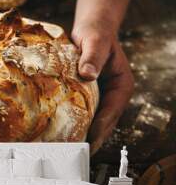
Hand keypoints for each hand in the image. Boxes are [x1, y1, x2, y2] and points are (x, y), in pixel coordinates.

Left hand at [72, 24, 133, 154]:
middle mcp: (113, 96)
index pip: (112, 111)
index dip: (101, 126)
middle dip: (92, 138)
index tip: (90, 139)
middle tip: (76, 153)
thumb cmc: (95, 35)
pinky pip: (84, 115)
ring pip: (94, 122)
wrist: (90, 31)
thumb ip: (92, 56)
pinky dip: (76, 125)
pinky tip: (63, 134)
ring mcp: (101, 99)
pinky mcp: (89, 99)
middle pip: (104, 123)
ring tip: (68, 149)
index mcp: (121, 86)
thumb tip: (88, 74)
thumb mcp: (95, 42)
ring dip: (84, 135)